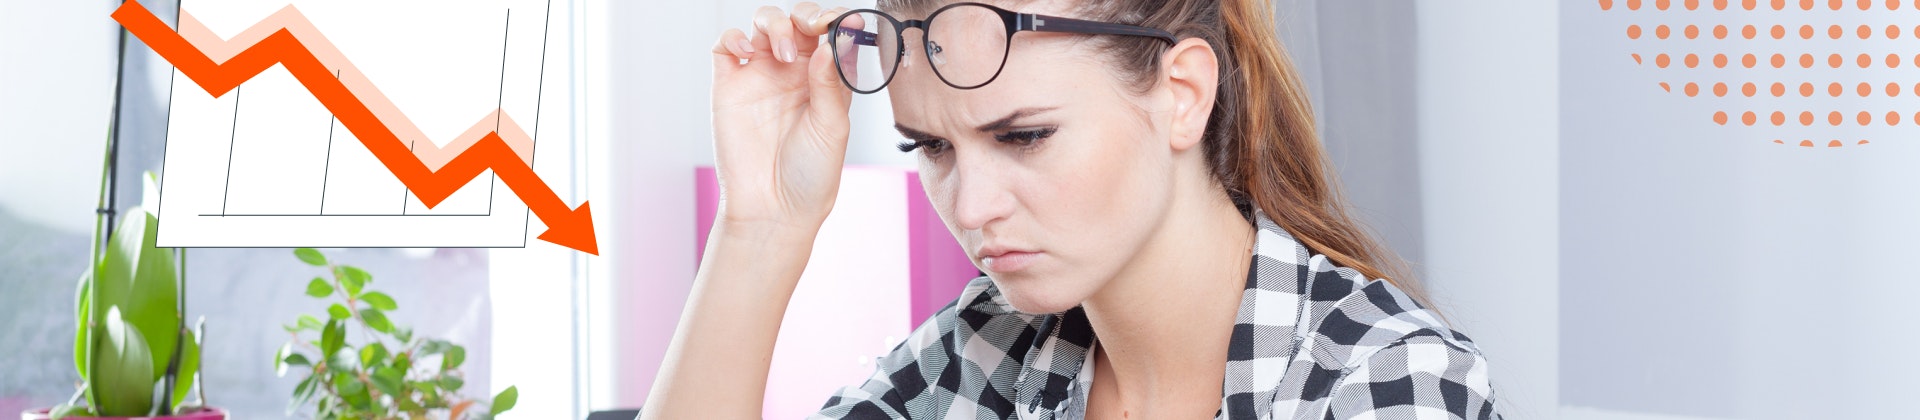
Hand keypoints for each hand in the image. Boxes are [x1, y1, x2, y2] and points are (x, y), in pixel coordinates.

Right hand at [710, 2, 851, 232]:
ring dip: (775, 23)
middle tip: (811, 28)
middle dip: (805, 14)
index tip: (838, 22)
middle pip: (796, 20)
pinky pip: (726, 45)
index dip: (833, 20)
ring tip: (784, 52)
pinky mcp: (729, 84)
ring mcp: (759, 75)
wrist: (773, 208)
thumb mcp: (833, 128)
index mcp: (824, 78)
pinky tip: (746, 51)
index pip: (829, 33)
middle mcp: (792, 71)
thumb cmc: (810, 175)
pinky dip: (733, 36)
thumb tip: (829, 43)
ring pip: (763, 23)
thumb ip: (831, 85)